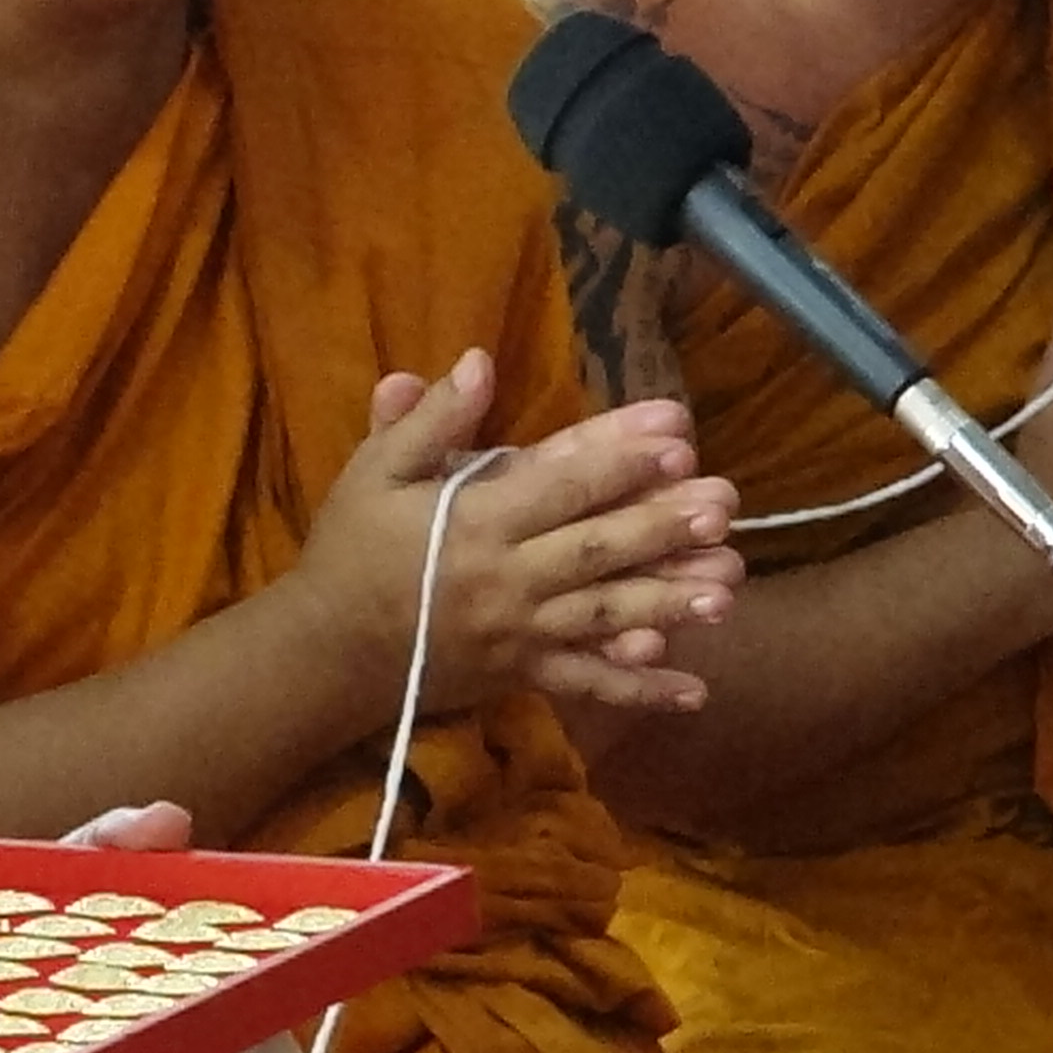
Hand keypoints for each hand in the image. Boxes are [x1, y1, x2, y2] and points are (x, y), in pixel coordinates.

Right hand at [295, 354, 741, 717]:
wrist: (325, 649)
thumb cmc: (352, 550)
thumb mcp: (373, 473)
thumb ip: (427, 421)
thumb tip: (478, 362)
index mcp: (473, 522)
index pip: (557, 486)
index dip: (617, 461)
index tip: (675, 440)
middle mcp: (505, 578)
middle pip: (595, 550)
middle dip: (661, 527)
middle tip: (723, 506)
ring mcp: (519, 633)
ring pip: (604, 617)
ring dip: (667, 603)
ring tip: (727, 590)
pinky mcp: (522, 675)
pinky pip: (586, 683)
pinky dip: (638, 689)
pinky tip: (694, 690)